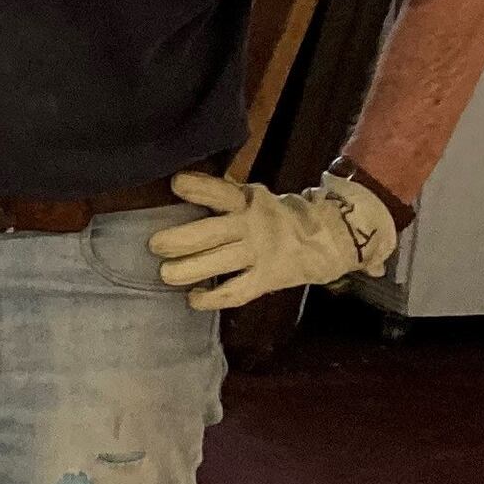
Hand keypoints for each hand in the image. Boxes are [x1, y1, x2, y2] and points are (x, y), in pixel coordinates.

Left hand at [148, 169, 397, 309]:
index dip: (200, 188)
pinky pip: (235, 292)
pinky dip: (211, 299)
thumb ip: (223, 199)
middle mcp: (253, 226)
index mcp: (249, 201)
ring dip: (188, 270)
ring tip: (166, 274)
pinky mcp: (267, 279)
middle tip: (155, 245)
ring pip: (219, 263)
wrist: (328, 237)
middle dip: (179, 239)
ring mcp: (261, 254)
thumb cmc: (272, 217)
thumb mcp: (253, 199)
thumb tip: (175, 192)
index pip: (223, 192)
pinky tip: (193, 298)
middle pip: (212, 233)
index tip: (176, 184)